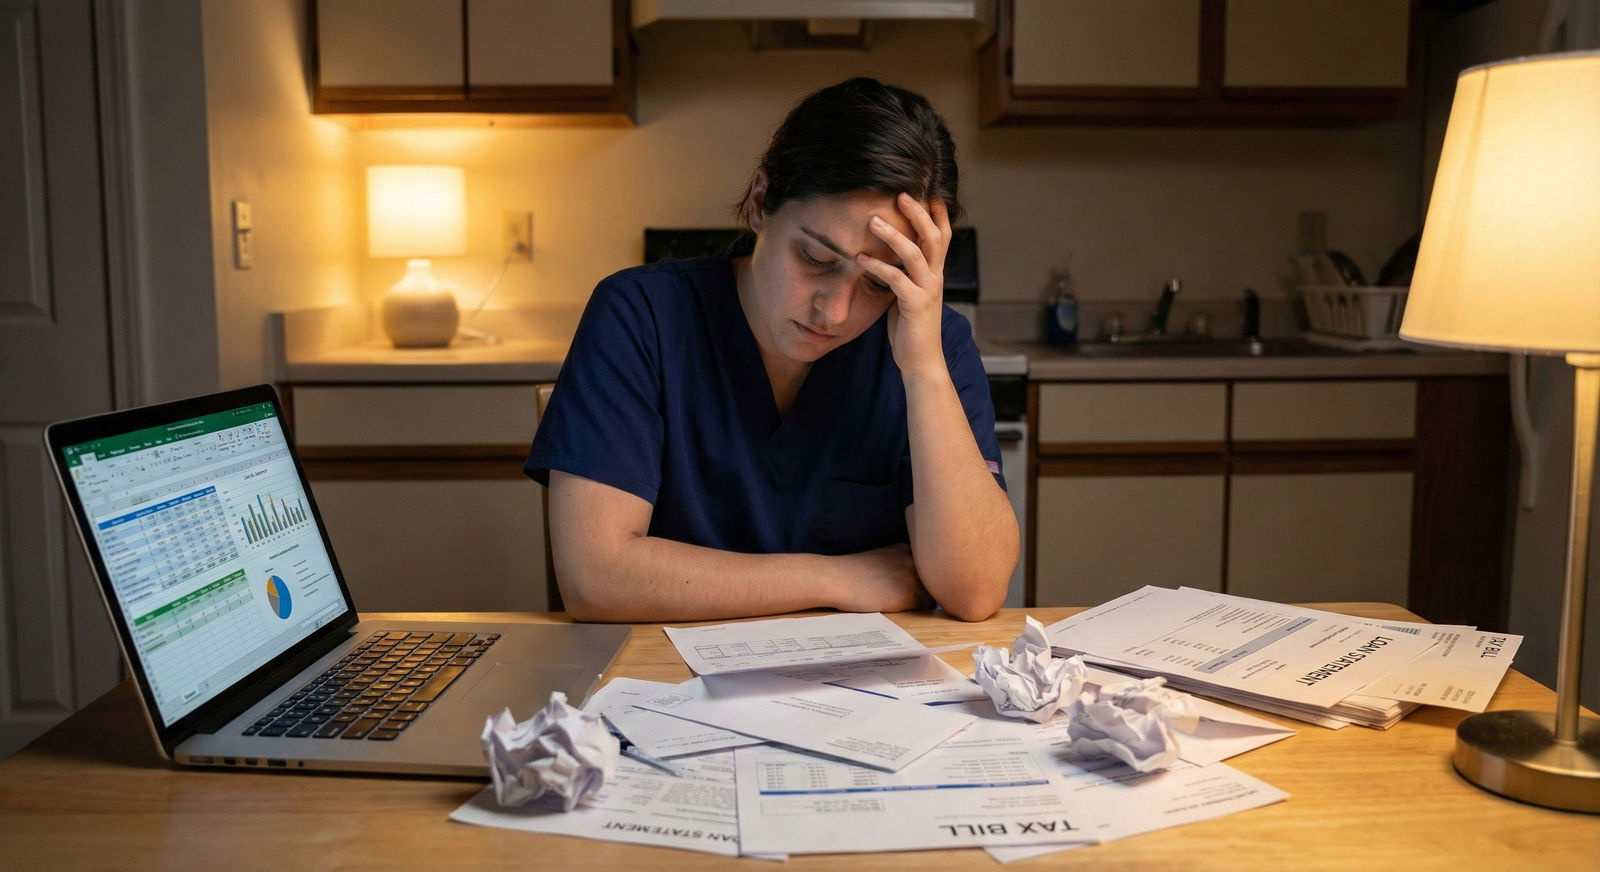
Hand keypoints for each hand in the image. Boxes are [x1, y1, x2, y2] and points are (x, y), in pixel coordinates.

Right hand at [828, 544, 933, 612]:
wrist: (834, 579)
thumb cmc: (853, 573)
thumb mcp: (881, 559)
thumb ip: (901, 565)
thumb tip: (922, 586)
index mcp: (907, 549)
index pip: (929, 570)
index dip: (921, 583)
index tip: (904, 589)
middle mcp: (913, 559)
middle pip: (933, 584)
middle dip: (924, 593)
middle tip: (901, 600)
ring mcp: (912, 576)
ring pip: (930, 598)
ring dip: (918, 604)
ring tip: (895, 604)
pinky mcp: (908, 593)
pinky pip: (922, 608)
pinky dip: (912, 612)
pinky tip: (893, 607)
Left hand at [857, 193, 952, 376]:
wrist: (921, 362)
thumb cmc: (911, 329)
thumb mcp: (909, 294)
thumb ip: (905, 275)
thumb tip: (888, 259)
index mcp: (935, 273)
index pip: (943, 236)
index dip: (938, 214)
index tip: (927, 192)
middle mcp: (936, 278)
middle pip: (934, 236)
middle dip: (918, 213)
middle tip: (900, 194)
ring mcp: (927, 290)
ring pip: (915, 254)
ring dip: (893, 235)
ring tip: (873, 220)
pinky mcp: (915, 305)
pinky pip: (897, 279)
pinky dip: (878, 266)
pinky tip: (860, 258)